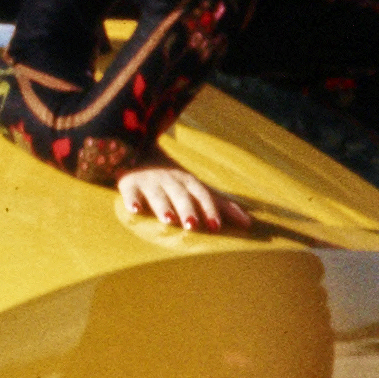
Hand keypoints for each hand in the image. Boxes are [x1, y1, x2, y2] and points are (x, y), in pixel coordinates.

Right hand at [115, 164, 247, 232]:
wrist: (137, 150)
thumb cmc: (172, 177)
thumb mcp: (196, 187)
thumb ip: (221, 204)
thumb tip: (249, 222)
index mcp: (188, 181)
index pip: (201, 195)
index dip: (208, 209)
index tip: (215, 226)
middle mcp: (170, 180)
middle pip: (180, 195)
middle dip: (187, 208)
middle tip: (193, 225)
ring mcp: (149, 182)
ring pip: (157, 195)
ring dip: (163, 207)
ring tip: (169, 220)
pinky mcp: (129, 184)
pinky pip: (130, 193)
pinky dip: (132, 201)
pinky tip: (135, 210)